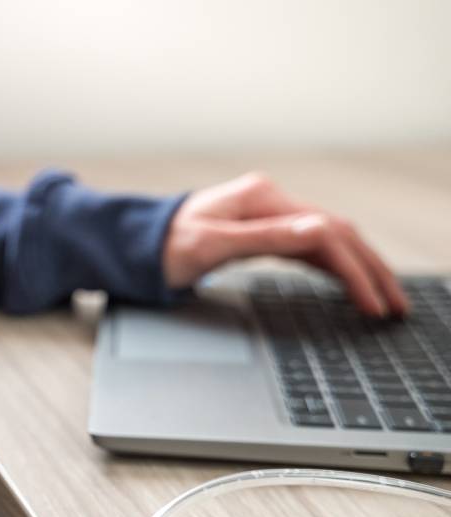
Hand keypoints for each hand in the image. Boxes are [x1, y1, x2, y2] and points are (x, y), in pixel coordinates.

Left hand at [163, 172, 408, 316]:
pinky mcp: (260, 230)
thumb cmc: (162, 246)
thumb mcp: (211, 246)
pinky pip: (307, 247)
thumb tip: (318, 231)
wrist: (133, 244)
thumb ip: (265, 238)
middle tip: (395, 305)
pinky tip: (349, 283)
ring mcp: (266, 214)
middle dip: (369, 269)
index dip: (354, 270)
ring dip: (357, 269)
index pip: (327, 231)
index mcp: (261, 198)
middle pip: (336, 233)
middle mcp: (269, 200)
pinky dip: (332, 266)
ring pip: (326, 240)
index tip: (371, 304)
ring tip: (383, 299)